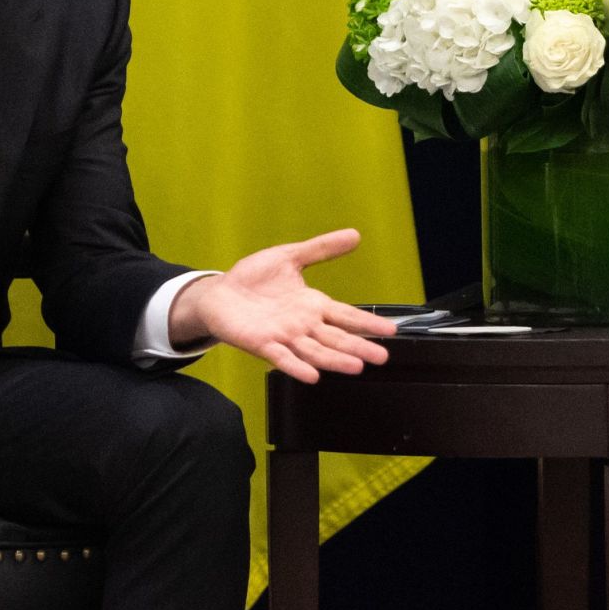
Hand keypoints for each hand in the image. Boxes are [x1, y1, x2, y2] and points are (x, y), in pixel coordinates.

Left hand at [169, 228, 397, 381]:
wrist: (218, 294)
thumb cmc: (252, 278)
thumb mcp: (289, 256)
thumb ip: (321, 249)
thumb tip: (354, 235)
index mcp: (312, 304)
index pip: (346, 315)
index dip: (367, 322)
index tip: (390, 330)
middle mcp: (303, 324)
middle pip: (336, 338)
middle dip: (359, 347)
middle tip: (381, 357)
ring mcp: (284, 336)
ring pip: (315, 351)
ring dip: (335, 360)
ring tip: (356, 366)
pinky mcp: (262, 344)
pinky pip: (282, 357)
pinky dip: (296, 366)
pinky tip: (312, 375)